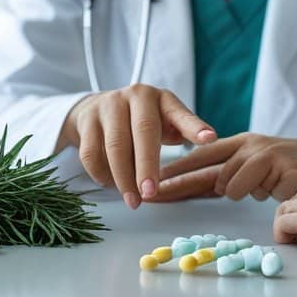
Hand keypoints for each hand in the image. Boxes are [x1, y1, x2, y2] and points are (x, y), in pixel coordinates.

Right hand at [60, 84, 215, 209]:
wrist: (99, 106)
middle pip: (143, 131)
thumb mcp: (166, 122)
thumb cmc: (142, 120)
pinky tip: (111, 184)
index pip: (180, 113)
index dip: (194, 127)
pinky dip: (101, 173)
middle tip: (150, 193)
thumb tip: (207, 141)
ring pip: (115, 145)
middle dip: (147, 166)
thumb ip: (184, 131)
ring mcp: (108, 105)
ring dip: (123, 178)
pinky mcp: (87, 120)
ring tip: (133, 200)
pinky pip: (91, 152)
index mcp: (162, 98)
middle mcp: (136, 96)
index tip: (209, 139)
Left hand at [151, 134, 296, 202]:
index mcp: (242, 144)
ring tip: (266, 188)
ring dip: (240, 193)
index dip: (176, 171)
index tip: (153, 184)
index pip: (201, 157)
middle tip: (157, 194)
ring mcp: (265, 153)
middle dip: (180, 183)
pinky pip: (253, 190)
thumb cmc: (294, 172)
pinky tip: (280, 189)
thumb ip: (231, 178)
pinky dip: (261, 195)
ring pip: (229, 184)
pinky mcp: (280, 165)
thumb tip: (198, 189)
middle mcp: (250, 145)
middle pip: (206, 169)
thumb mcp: (259, 171)